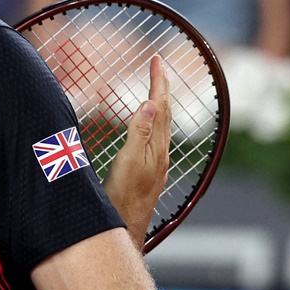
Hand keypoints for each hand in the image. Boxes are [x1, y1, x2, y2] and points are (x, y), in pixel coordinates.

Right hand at [102, 56, 170, 249]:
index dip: (158, 81)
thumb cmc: (123, 198)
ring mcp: (155, 163)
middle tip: (157, 66)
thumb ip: (140, 132)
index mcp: (156, 146)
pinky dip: (151, 122)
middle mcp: (160, 153)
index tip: (156, 59)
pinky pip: (154, 138)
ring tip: (155, 89)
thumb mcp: (129, 162)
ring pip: (161, 126)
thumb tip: (151, 102)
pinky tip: (147, 128)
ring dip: (158, 104)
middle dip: (161, 87)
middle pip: (166, 113)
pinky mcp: (147, 172)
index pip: (161, 105)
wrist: (125, 230)